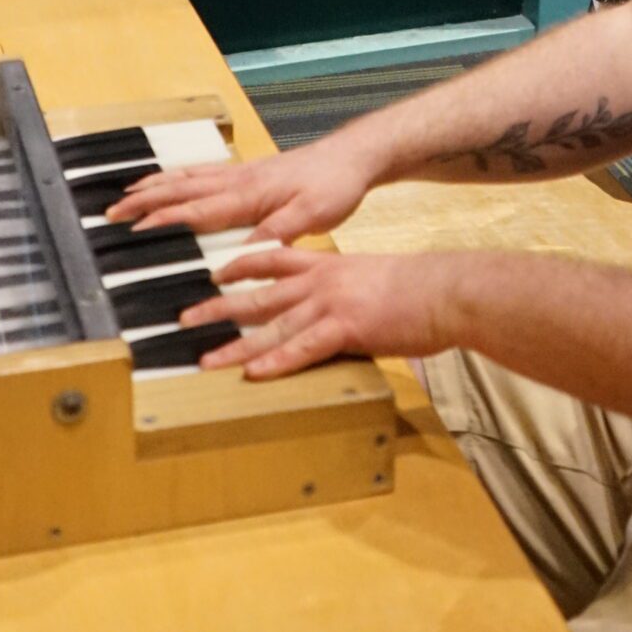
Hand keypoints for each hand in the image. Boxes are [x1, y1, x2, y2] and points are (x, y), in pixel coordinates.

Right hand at [104, 136, 380, 241]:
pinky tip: (170, 182)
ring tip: (125, 194)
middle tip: (111, 212)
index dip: (165, 219)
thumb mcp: (314, 216)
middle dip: (144, 201)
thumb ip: (277, 232)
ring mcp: (242, 174)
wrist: (354, 156)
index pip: (198, 209)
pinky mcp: (249, 173)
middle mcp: (240, 181)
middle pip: (182, 190)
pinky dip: (178, 177)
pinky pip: (203, 173)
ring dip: (155, 186)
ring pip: (188, 178)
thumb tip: (241, 252)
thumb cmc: (336, 186)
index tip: (135, 228)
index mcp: (250, 194)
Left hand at [183, 247, 456, 378]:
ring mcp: (331, 305)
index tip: (214, 272)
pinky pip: (303, 348)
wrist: (445, 290)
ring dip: (235, 345)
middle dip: (218, 308)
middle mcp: (321, 282)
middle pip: (258, 296)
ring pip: (272, 326)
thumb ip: (348, 289)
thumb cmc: (419, 289)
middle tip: (186, 319)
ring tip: (205, 359)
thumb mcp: (374, 277)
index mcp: (328, 266)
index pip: (273, 259)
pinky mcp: (346, 329)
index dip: (240, 265)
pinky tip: (254, 372)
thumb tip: (339, 308)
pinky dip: (276, 361)